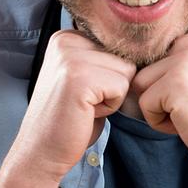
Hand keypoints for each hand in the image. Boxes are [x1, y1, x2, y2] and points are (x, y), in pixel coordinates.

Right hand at [12, 30, 135, 182]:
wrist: (43, 150)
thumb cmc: (72, 118)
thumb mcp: (87, 77)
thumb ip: (104, 59)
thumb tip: (144, 50)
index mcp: (67, 37)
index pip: (119, 47)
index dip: (112, 76)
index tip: (86, 91)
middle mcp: (66, 41)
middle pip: (125, 58)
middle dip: (115, 85)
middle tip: (86, 102)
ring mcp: (70, 57)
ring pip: (127, 72)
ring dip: (113, 96)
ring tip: (86, 106)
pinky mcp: (79, 77)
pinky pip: (122, 88)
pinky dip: (111, 106)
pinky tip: (86, 112)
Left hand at [130, 33, 187, 175]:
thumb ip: (174, 61)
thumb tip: (130, 61)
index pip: (151, 57)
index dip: (163, 84)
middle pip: (142, 70)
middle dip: (159, 96)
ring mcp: (184, 61)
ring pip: (140, 86)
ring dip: (158, 109)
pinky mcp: (176, 84)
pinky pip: (145, 105)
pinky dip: (159, 122)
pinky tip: (186, 123)